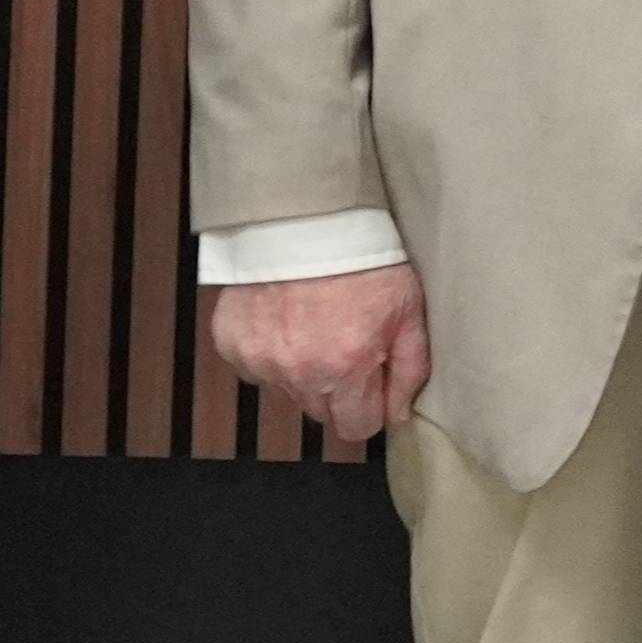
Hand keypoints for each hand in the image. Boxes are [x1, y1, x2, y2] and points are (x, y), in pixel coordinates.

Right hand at [205, 262, 430, 443]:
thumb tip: (397, 415)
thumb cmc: (365, 258)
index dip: (368, 406)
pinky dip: (269, 349)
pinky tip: (284, 316)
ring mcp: (260, 358)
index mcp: (346, 368)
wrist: (306, 215)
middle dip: (336, 388)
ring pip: (286, 389)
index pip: (356, 427)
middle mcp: (299, 372)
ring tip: (314, 322)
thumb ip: (409, 369)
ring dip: (300, 369)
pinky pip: (254, 366)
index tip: (372, 381)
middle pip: (320, 411)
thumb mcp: (408, 310)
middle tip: (344, 343)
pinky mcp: (232, 342)